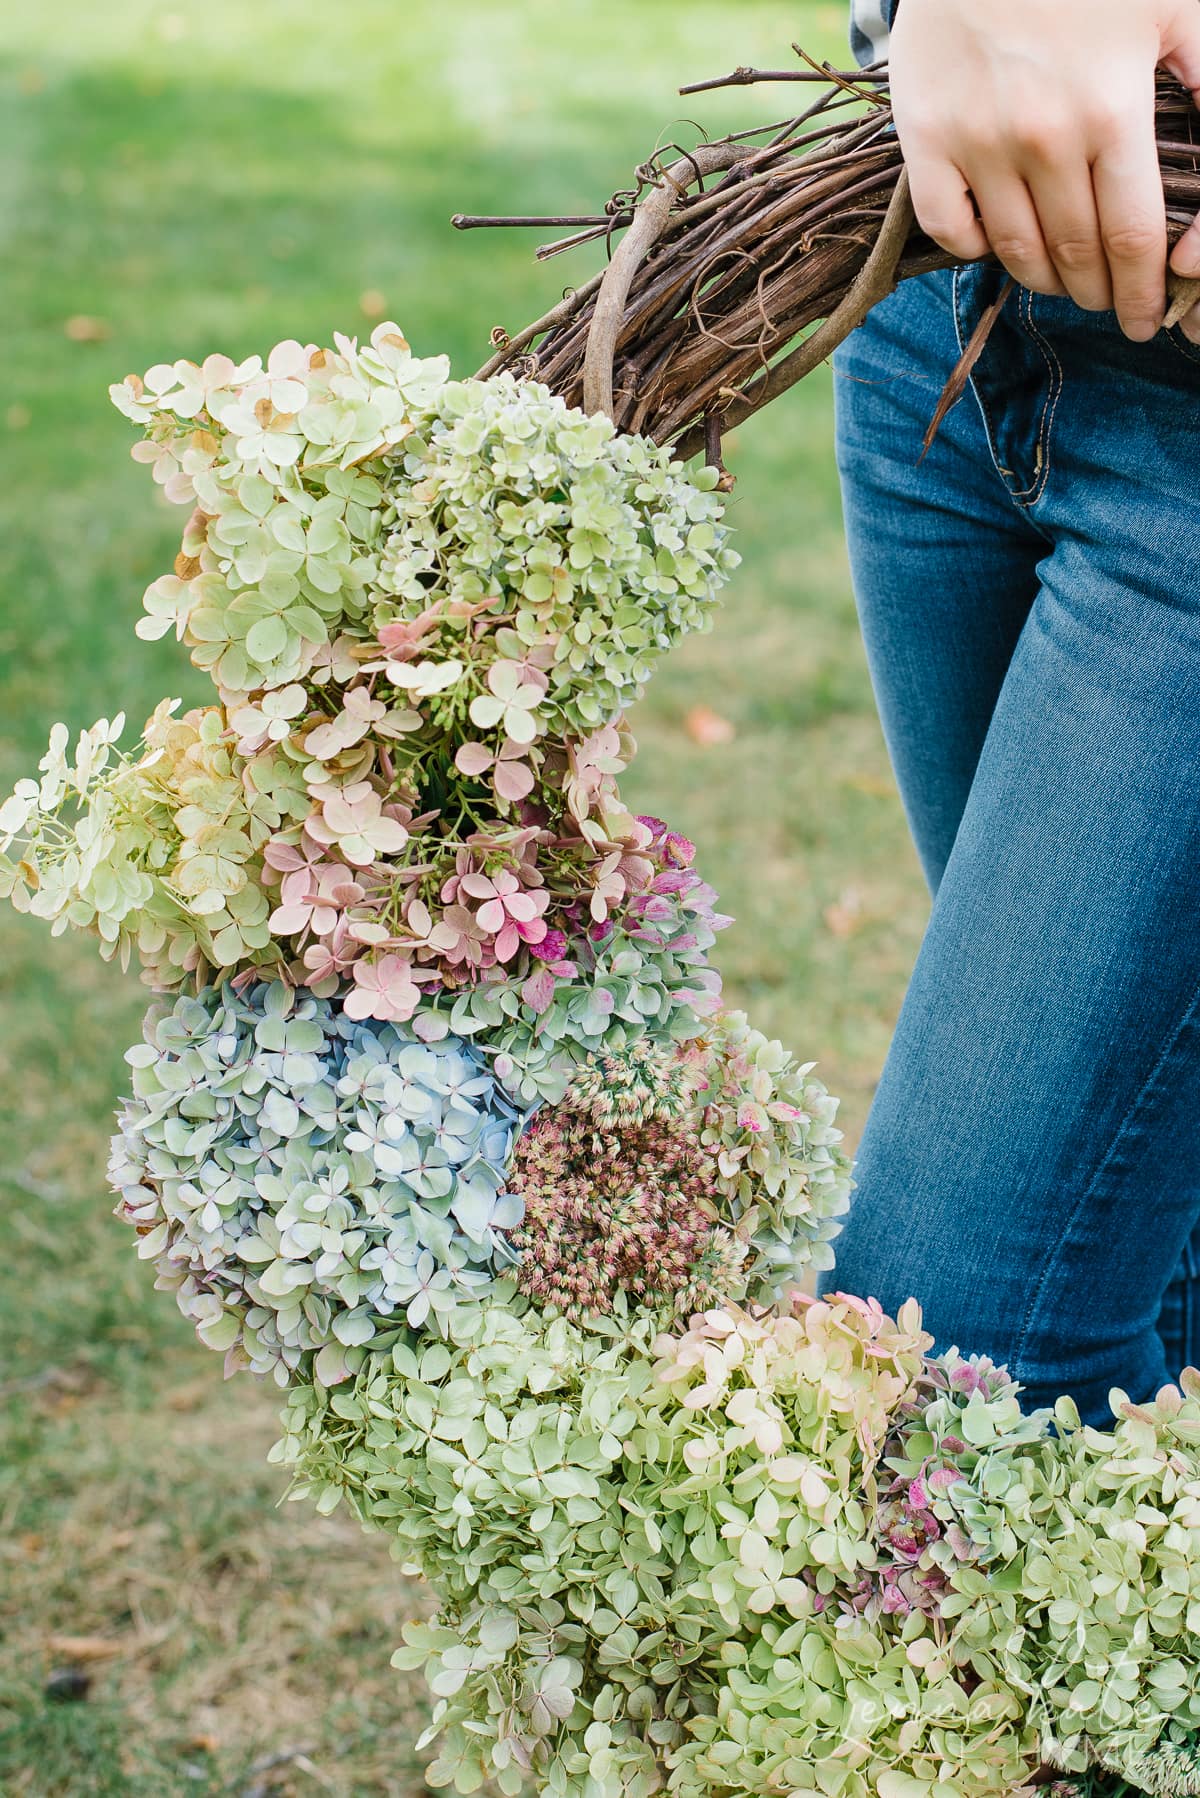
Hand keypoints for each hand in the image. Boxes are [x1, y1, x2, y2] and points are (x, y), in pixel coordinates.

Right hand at [888, 0, 1199, 342]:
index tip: (1144, 321)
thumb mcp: (1173, 8)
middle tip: (1106, 300)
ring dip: (1044, 279)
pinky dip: (977, 249)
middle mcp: (1042, 136)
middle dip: (1098, 291)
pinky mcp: (926, 137)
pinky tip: (999, 241)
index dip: (1142, 293)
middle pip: (1076, 253)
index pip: (1132, 238)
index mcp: (1110, 109)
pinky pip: (950, 227)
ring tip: (1062, 280)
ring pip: (1016, 251)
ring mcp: (977, 141)